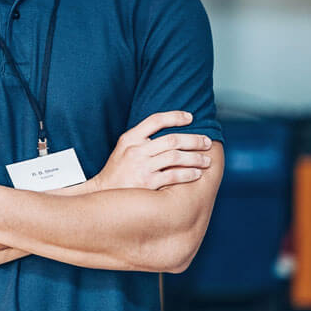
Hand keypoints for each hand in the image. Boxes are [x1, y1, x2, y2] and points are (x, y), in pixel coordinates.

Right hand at [91, 111, 212, 191]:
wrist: (103, 193)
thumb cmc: (117, 171)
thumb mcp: (123, 149)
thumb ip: (141, 140)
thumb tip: (169, 134)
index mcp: (130, 138)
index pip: (155, 120)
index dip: (175, 117)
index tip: (190, 117)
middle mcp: (135, 150)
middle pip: (171, 140)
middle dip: (194, 140)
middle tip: (207, 142)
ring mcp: (141, 167)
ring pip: (175, 157)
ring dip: (195, 158)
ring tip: (206, 160)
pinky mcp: (147, 184)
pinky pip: (173, 176)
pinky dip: (188, 174)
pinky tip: (196, 174)